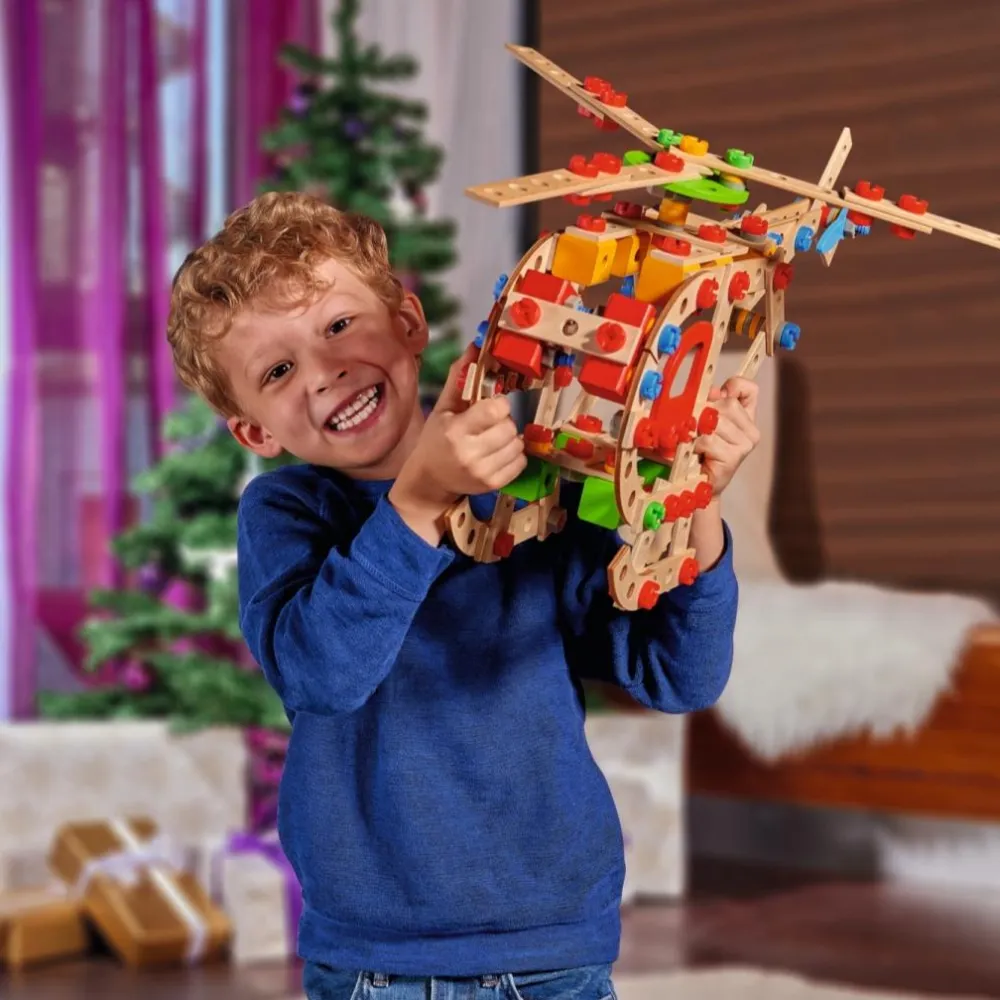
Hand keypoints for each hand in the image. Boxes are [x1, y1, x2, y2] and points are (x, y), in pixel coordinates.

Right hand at [389, 346, 526, 542]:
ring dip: (511, 438)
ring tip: (494, 438)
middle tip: (491, 424)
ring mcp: (482, 472)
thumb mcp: (442, 408)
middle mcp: (469, 453)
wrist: (430, 480)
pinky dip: (514, 455)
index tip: (492, 406)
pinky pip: (521, 462)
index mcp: (455, 430)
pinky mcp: (493, 485)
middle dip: (504, 421)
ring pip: (518, 444)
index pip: (496, 410)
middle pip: (509, 427)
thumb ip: (459, 378)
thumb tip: (476, 347)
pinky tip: (499, 452)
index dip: (499, 404)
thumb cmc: (436, 440)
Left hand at [693, 376, 760, 495]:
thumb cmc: (698, 451)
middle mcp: (751, 430)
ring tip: (693, 443)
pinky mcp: (734, 457)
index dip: (733, 386)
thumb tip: (713, 391)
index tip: (715, 396)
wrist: (697, 483)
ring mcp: (745, 444)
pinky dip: (695, 444)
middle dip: (703, 412)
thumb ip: (709, 402)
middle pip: (726, 403)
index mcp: (746, 417)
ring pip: (716, 420)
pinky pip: (708, 439)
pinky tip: (695, 453)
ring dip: (696, 430)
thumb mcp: (701, 421)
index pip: (749, 389)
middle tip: (694, 428)